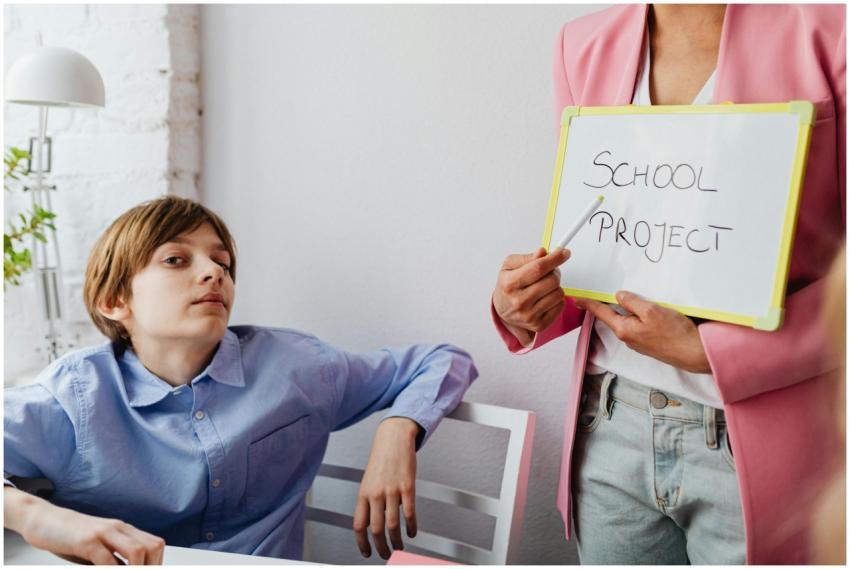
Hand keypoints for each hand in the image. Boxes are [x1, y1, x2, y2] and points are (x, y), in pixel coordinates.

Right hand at [6, 487, 164, 564]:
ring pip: (136, 551)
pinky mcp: (86, 541)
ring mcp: (103, 533)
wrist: (43, 518)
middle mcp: (118, 529)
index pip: (155, 545)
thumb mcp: (99, 547)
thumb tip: (128, 567)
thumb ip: (115, 559)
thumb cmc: (71, 535)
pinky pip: (106, 559)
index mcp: (124, 530)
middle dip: (150, 568)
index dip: (157, 564)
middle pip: (152, 547)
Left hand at [353, 417, 418, 558]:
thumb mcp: (369, 481)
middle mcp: (376, 493)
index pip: (359, 525)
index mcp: (364, 493)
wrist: (393, 438)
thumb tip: (371, 523)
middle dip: (381, 547)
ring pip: (392, 525)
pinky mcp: (407, 487)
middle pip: (376, 529)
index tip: (367, 552)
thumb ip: (369, 501)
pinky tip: (412, 532)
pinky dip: (411, 527)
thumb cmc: (382, 459)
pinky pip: (409, 514)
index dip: (362, 543)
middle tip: (386, 554)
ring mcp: (392, 491)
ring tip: (399, 547)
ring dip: (397, 541)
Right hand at [493, 247, 570, 343]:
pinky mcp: (539, 325)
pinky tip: (546, 298)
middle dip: (555, 272)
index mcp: (510, 284)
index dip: (555, 258)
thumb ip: (526, 258)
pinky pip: (560, 306)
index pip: (538, 268)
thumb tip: (542, 252)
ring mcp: (529, 315)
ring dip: (555, 286)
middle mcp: (519, 301)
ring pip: (559, 293)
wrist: (502, 311)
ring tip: (545, 286)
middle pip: (552, 280)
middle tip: (550, 271)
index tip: (565, 252)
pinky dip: (556, 299)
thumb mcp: (509, 266)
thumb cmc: (508, 286)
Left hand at [575, 290, 710, 372]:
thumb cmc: (674, 333)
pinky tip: (647, 311)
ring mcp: (639, 342)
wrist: (694, 353)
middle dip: (610, 305)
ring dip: (627, 310)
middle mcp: (628, 338)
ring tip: (632, 299)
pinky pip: (638, 326)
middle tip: (605, 293)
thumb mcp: (651, 311)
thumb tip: (618, 297)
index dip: (589, 304)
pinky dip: (639, 317)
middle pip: (614, 317)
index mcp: (624, 329)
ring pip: (627, 321)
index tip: (577, 300)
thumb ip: (632, 302)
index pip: (602, 313)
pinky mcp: (650, 343)